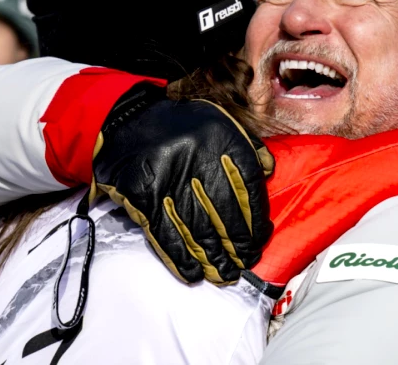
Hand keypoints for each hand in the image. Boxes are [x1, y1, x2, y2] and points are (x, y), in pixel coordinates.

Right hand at [93, 85, 274, 283]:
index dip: (256, 220)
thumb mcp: (221, 122)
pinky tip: (193, 273)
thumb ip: (248, 145)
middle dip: (237, 245)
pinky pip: (166, 234)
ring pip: (198, 229)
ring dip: (213, 257)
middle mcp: (198, 162)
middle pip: (225, 214)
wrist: (127, 121)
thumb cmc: (182, 126)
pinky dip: (180, 258)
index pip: (247, 189)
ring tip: (225, 275)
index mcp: (221, 141)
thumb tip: (269, 171)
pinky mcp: (145, 198)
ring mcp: (170, 182)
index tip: (260, 239)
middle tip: (245, 263)